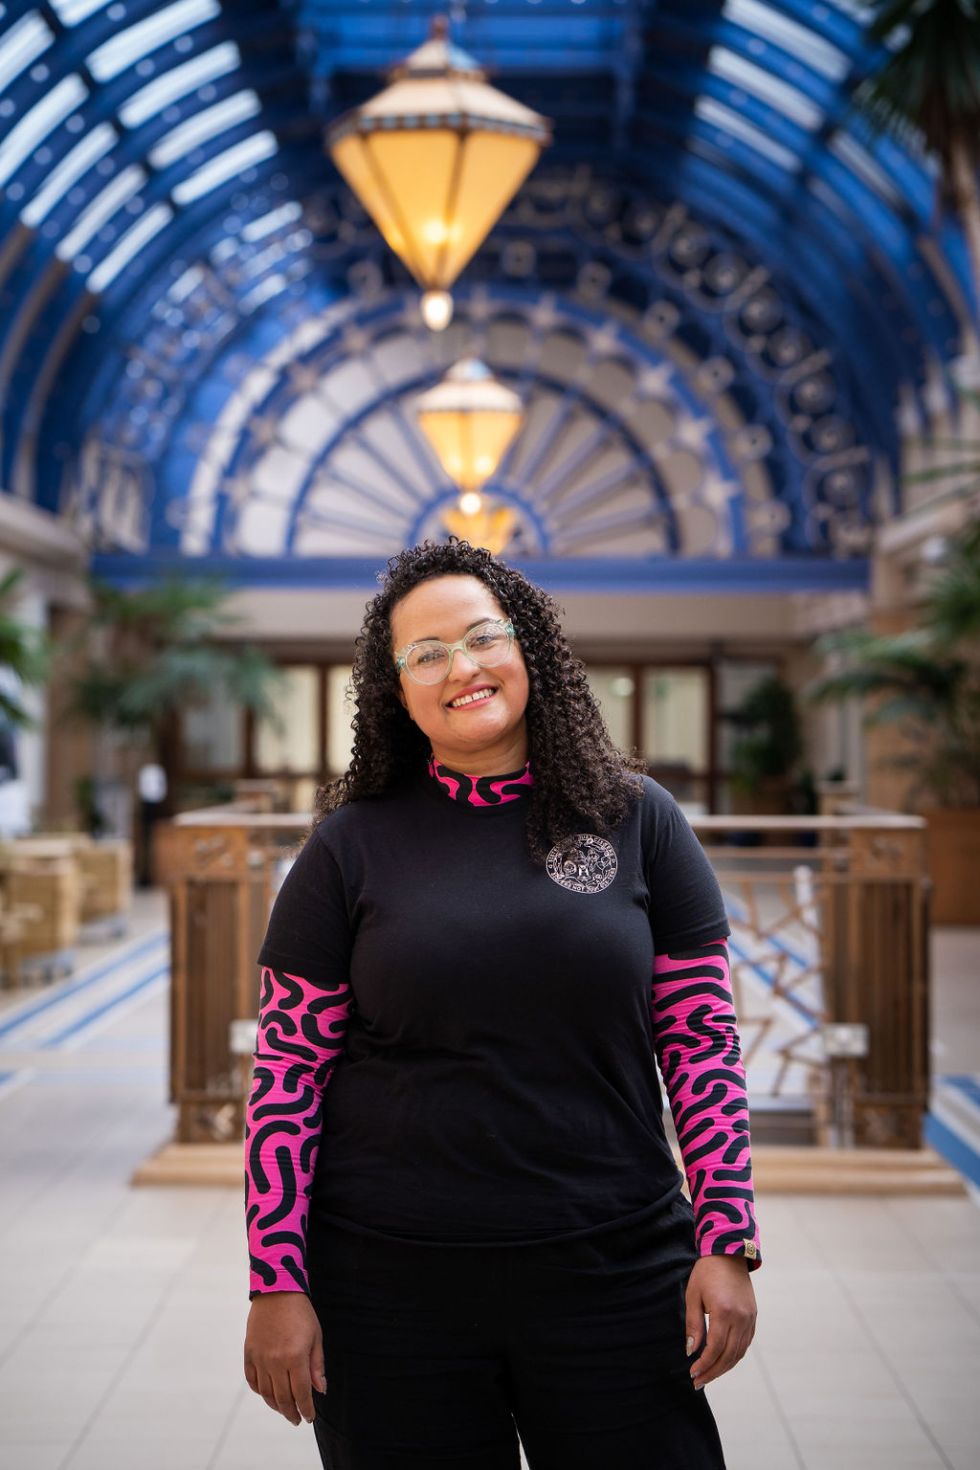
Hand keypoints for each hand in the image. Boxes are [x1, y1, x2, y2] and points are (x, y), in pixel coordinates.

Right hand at [244, 1291, 326, 1425]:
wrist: (276, 1291)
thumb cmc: (301, 1313)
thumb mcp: (316, 1337)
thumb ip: (317, 1366)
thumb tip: (320, 1391)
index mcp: (295, 1357)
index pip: (301, 1394)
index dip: (306, 1409)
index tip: (309, 1418)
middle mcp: (275, 1362)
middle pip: (282, 1398)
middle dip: (291, 1412)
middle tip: (296, 1419)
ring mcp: (260, 1358)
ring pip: (266, 1394)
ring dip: (276, 1406)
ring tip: (284, 1410)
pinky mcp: (249, 1353)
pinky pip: (252, 1381)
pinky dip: (260, 1392)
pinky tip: (268, 1394)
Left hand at [684, 1254, 756, 1389]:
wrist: (729, 1254)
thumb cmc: (706, 1273)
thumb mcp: (693, 1296)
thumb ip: (693, 1324)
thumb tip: (691, 1351)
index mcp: (724, 1311)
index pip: (715, 1348)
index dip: (704, 1364)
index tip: (693, 1373)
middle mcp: (740, 1318)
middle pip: (728, 1355)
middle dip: (713, 1371)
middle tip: (698, 1382)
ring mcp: (749, 1318)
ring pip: (739, 1352)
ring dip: (724, 1367)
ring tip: (709, 1375)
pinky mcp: (753, 1316)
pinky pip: (745, 1343)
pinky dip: (735, 1355)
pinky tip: (723, 1361)